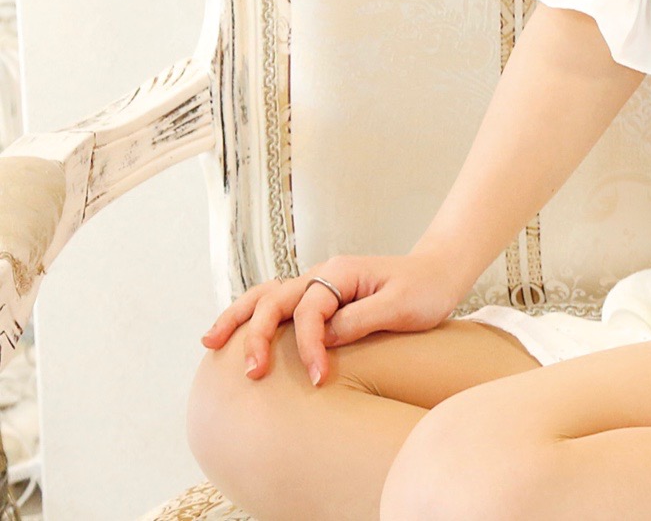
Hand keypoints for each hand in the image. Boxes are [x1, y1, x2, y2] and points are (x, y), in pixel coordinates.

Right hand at [199, 249, 470, 384]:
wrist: (439, 273)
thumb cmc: (425, 290)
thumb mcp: (401, 307)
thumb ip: (360, 320)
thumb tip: (322, 338)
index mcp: (341, 273)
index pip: (310, 311)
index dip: (310, 346)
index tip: (320, 379)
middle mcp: (323, 273)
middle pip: (274, 298)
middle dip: (257, 335)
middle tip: (252, 373)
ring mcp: (318, 283)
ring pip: (265, 296)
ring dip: (238, 318)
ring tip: (210, 343)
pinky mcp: (319, 297)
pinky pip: (277, 304)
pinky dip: (252, 317)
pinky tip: (232, 336)